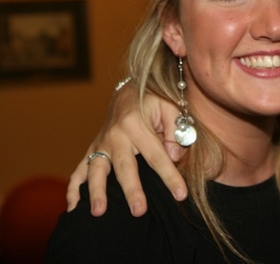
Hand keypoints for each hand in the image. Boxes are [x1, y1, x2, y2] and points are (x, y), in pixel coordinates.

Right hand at [66, 83, 187, 216]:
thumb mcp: (170, 108)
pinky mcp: (92, 150)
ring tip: (99, 212)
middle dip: (132, 190)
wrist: (127, 92)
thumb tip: (174, 156)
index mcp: (137, 125)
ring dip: (97, 192)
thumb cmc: (154, 102)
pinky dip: (74, 189)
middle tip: (138, 211)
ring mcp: (101, 144)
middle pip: (125, 167)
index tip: (181, 195)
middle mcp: (116, 135)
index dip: (170, 177)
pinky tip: (73, 207)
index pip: (157, 156)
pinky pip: (79, 170)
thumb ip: (176, 130)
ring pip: (97, 170)